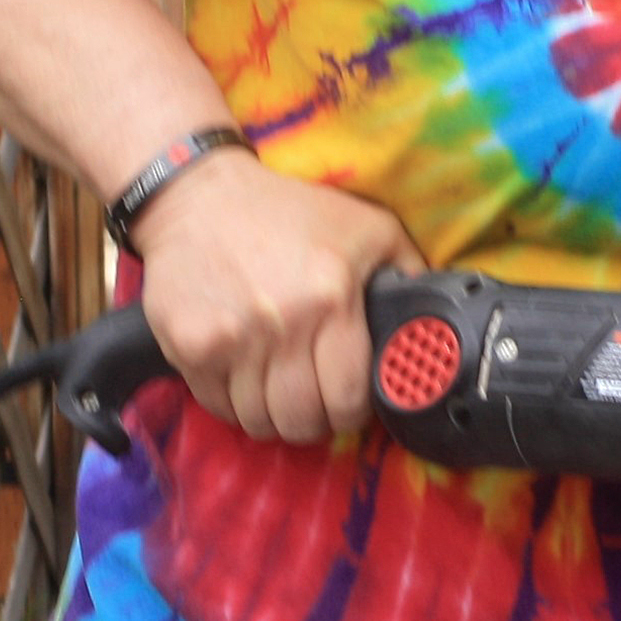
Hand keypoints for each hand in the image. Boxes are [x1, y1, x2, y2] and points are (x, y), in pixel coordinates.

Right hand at [129, 152, 425, 443]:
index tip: (349, 400)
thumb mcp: (367, 226)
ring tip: (278, 385)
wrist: (197, 198)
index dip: (354, 411)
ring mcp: (229, 341)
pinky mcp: (189, 347)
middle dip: (314, 420)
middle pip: (301, 422)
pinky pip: (217, 407)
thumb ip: (408, 270)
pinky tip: (243, 372)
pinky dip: (233, 402)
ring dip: (272, 414)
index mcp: (330, 299)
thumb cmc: (287, 212)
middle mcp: (281, 325)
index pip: (348, 398)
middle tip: (314, 400)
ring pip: (258, 422)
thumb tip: (432, 320)